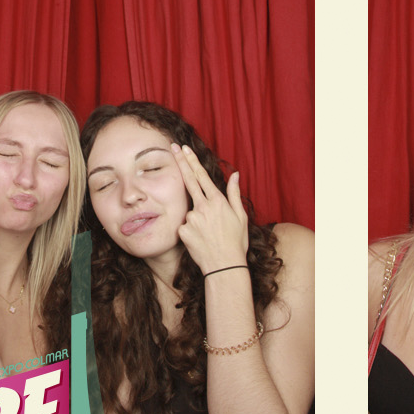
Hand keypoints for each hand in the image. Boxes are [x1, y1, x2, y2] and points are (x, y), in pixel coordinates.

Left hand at [173, 144, 249, 275]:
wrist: (224, 266)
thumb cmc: (236, 242)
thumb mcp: (240, 216)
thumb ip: (234, 193)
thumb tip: (235, 174)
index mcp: (218, 201)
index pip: (202, 176)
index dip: (192, 161)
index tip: (185, 149)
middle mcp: (203, 207)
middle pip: (189, 180)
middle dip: (181, 162)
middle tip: (173, 148)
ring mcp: (191, 218)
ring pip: (191, 211)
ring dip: (197, 217)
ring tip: (209, 234)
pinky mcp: (183, 230)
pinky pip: (185, 225)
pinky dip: (192, 230)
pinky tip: (201, 239)